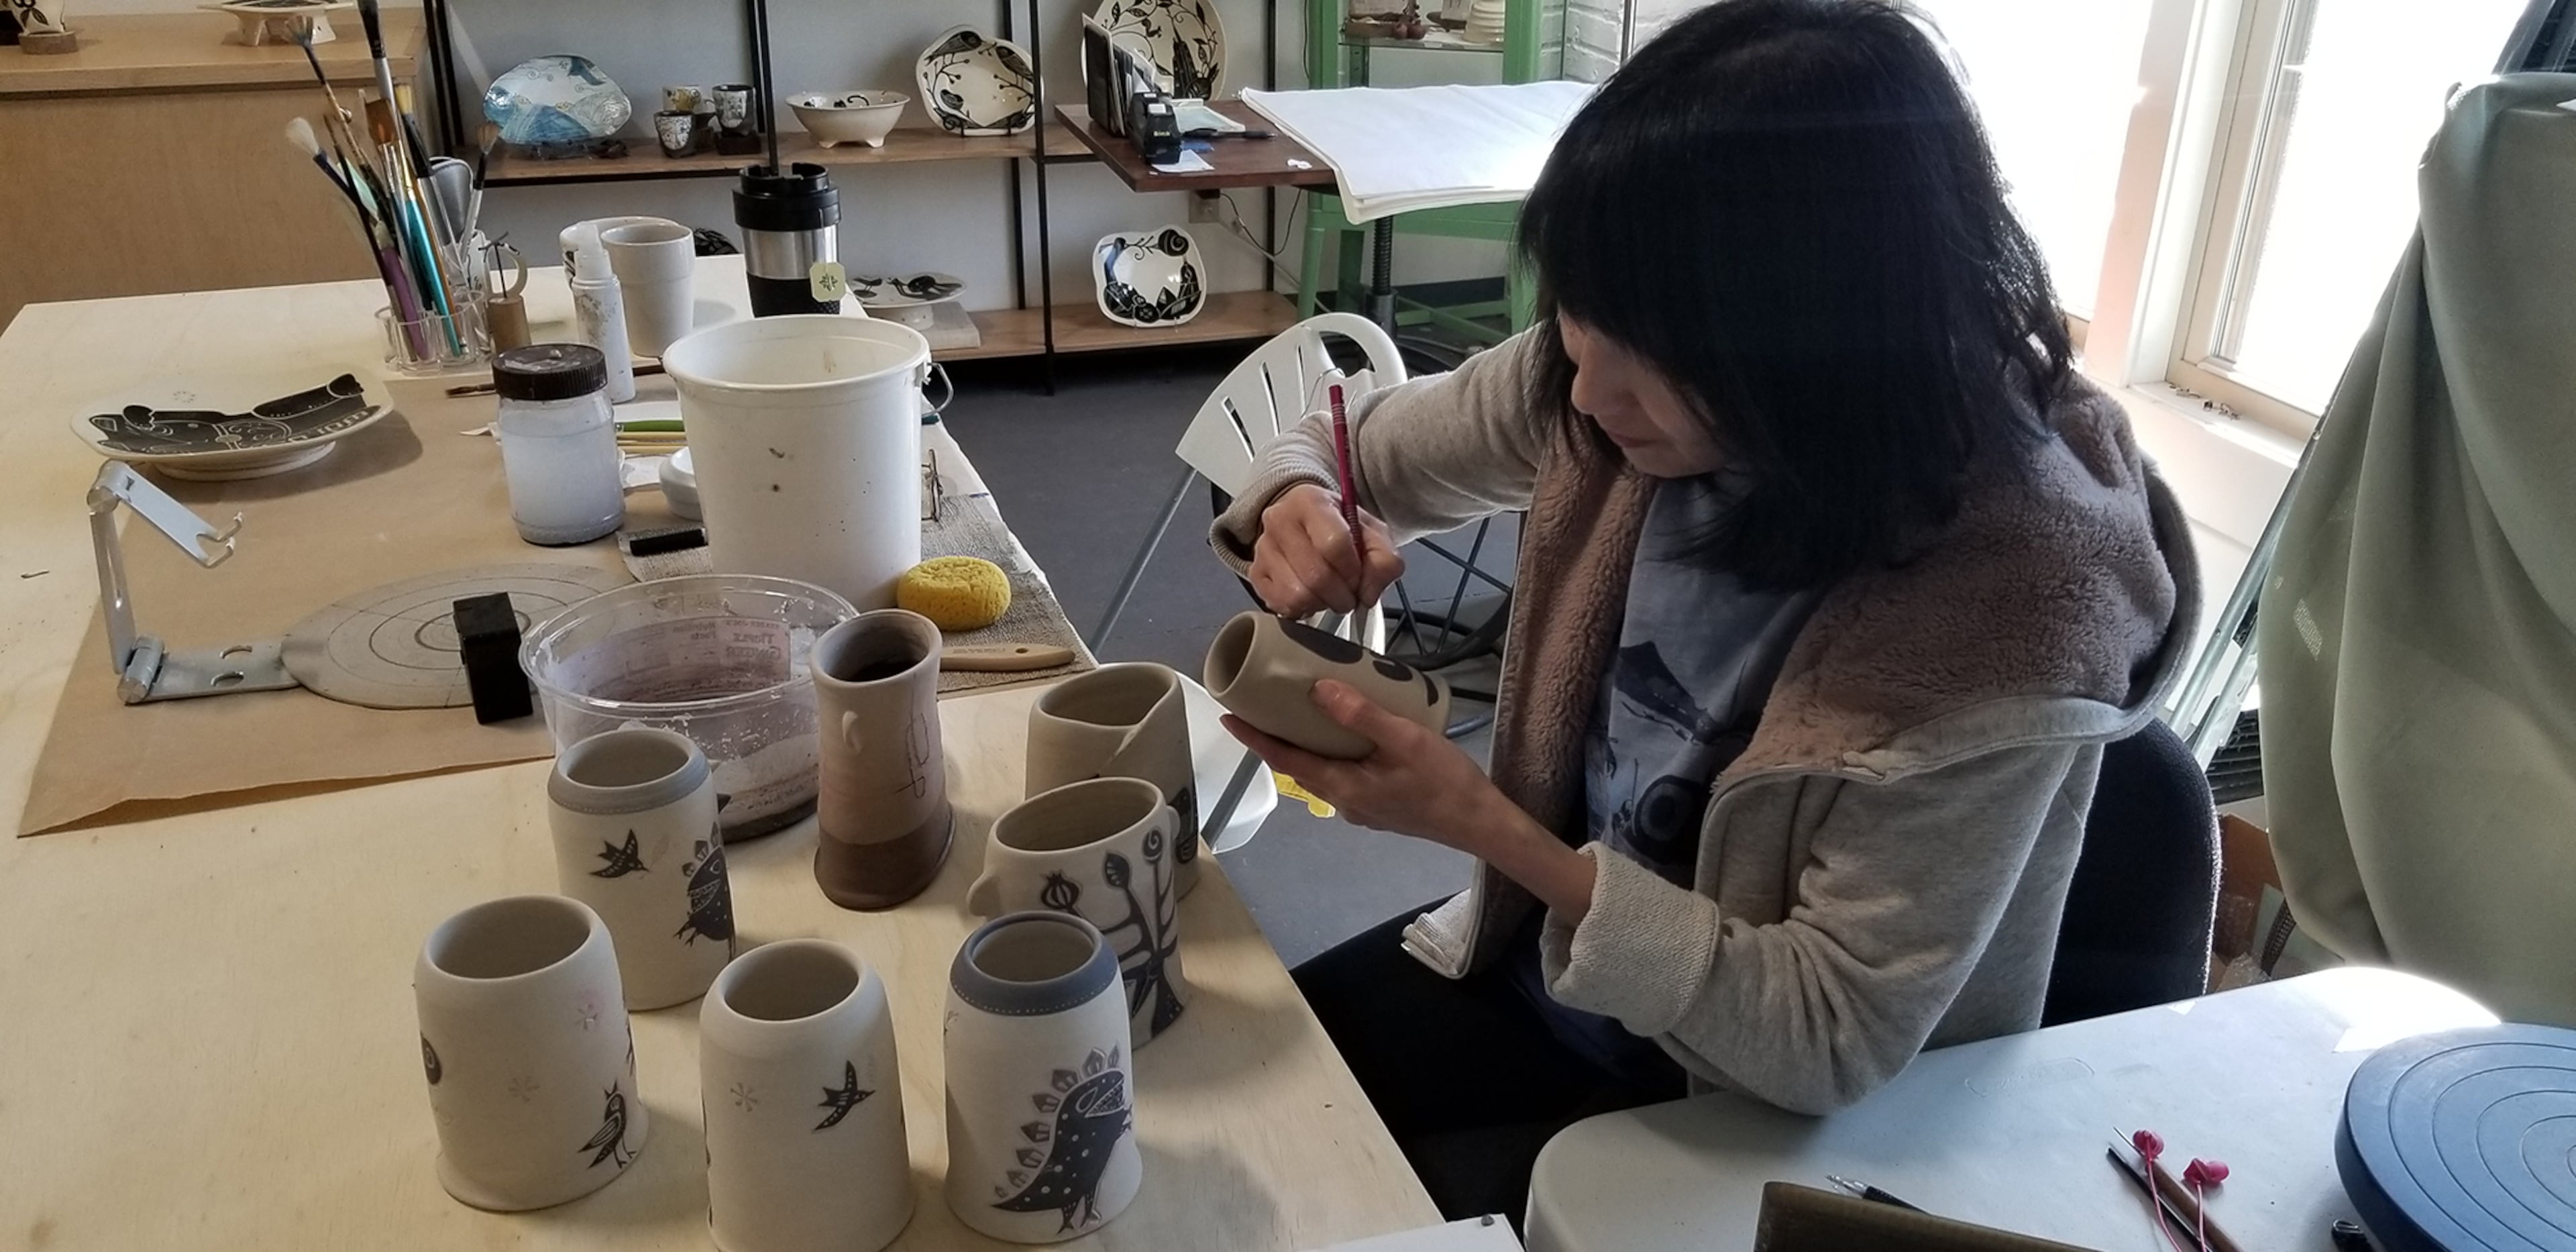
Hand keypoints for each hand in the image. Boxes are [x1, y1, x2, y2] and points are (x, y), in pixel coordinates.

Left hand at [1220, 680, 1598, 918]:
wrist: (1481, 823)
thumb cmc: (1445, 781)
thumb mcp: (1405, 740)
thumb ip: (1361, 715)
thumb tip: (1315, 689)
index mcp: (1341, 787)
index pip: (1285, 759)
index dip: (1255, 738)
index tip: (1228, 716)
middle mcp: (1343, 801)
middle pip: (1299, 764)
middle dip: (1277, 735)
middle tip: (1262, 701)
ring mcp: (1360, 806)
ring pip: (1322, 769)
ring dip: (1306, 743)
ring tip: (1301, 707)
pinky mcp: (1377, 805)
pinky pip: (1343, 773)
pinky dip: (1333, 751)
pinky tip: (1346, 730)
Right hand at [1248, 484, 1404, 616]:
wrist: (1304, 520)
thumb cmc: (1339, 526)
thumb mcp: (1372, 532)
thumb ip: (1384, 559)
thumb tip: (1369, 593)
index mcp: (1311, 502)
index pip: (1334, 544)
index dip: (1353, 570)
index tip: (1359, 577)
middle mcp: (1279, 521)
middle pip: (1316, 576)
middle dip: (1341, 595)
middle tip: (1349, 594)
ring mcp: (1263, 548)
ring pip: (1297, 595)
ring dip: (1322, 604)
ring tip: (1330, 594)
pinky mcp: (1255, 572)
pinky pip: (1281, 605)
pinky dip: (1303, 609)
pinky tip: (1312, 596)